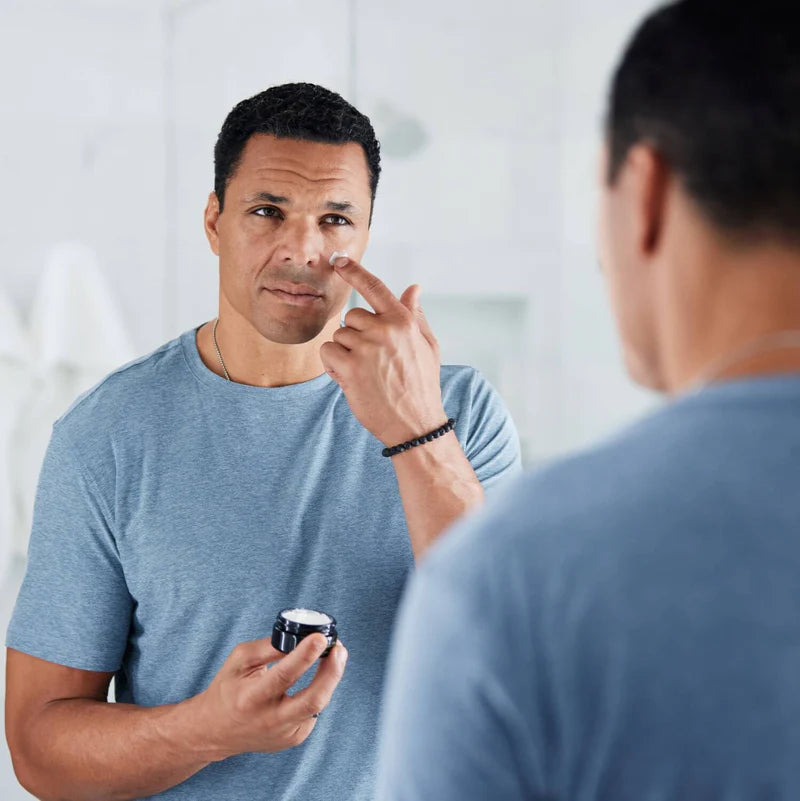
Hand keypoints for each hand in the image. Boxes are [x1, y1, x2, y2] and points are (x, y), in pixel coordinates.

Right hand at [195, 634, 347, 760]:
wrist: (215, 731)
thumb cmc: (228, 689)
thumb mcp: (239, 661)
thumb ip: (269, 647)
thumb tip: (301, 637)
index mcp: (252, 698)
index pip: (284, 675)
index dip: (305, 655)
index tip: (320, 638)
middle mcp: (270, 720)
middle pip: (313, 699)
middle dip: (332, 672)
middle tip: (339, 648)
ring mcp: (284, 733)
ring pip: (318, 705)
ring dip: (331, 677)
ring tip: (336, 655)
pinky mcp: (294, 738)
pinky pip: (313, 711)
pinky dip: (316, 691)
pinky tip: (313, 680)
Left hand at [320, 257, 445, 445]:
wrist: (415, 424)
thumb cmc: (422, 386)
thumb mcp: (428, 346)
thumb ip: (416, 315)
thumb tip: (413, 289)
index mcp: (403, 321)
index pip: (374, 287)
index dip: (354, 271)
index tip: (339, 260)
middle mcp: (384, 330)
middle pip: (352, 317)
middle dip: (357, 335)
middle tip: (373, 360)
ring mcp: (365, 348)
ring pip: (339, 336)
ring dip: (346, 353)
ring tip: (367, 373)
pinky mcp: (349, 368)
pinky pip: (327, 353)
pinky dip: (333, 365)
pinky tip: (352, 379)